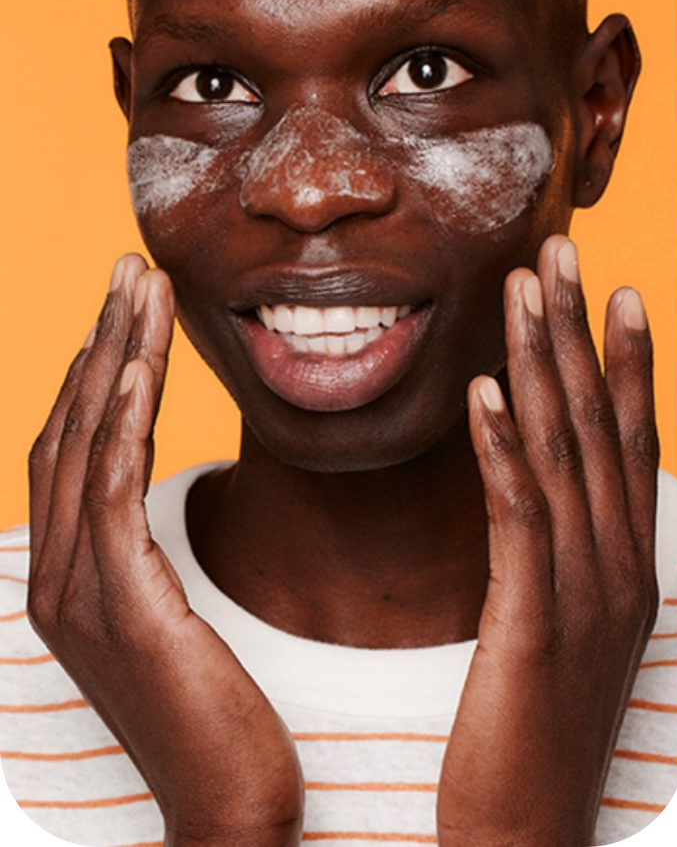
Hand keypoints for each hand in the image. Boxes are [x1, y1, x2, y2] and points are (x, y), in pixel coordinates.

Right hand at [25, 255, 303, 837]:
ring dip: (108, 355)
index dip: (100, 373)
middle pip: (68, 432)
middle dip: (97, 342)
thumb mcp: (192, 636)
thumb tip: (182, 533)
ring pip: (83, 444)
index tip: (133, 306)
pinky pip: (110, 489)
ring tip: (138, 284)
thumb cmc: (235, 730)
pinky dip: (119, 418)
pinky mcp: (119, 605)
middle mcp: (60, 582)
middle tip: (130, 265)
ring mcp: (79, 593)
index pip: (79, 453)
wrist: (234, 814)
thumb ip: (172, 577)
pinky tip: (139, 363)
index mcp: (80, 584)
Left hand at [437, 236, 661, 842]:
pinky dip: (500, 450)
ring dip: (539, 363)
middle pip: (605, 427)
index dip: (624, 361)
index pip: (633, 444)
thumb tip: (543, 519)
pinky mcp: (536, 624)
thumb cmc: (529, 750)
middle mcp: (623, 571)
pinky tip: (477, 395)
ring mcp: (587, 596)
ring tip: (518, 290)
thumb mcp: (559, 643)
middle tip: (562, 251)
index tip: (610, 290)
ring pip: (566, 455)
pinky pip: (520, 518)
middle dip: (581, 332)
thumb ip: (557, 572)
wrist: (528, 838)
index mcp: (632, 572)